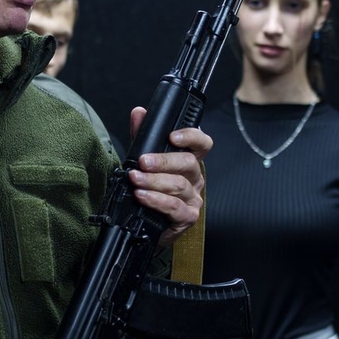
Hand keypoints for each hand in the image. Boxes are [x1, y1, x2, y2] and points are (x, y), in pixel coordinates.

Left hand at [127, 107, 211, 247]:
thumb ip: (142, 137)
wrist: (146, 225)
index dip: (191, 137)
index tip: (172, 136)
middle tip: (143, 162)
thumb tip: (139, 113)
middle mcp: (195, 179)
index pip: (202, 144)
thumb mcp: (144, 161)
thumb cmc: (150, 190)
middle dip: (163, 161)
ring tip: (136, 179)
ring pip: (178, 185)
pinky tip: (142, 196)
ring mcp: (193, 199)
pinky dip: (156, 200)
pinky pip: (174, 207)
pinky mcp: (188, 217)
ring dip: (154, 181)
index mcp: (189, 161)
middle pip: (187, 163)